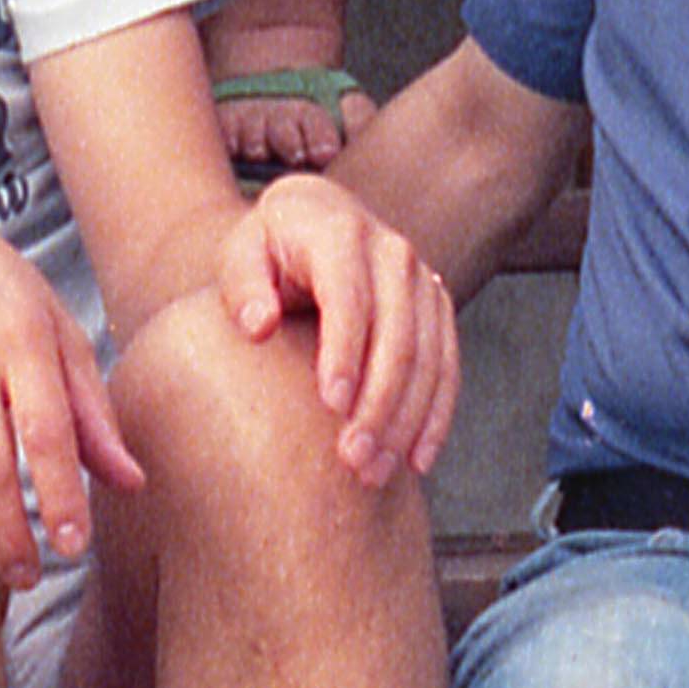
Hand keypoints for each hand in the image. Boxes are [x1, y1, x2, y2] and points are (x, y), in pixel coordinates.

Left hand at [219, 177, 458, 485]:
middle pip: (397, 337)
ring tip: (374, 472)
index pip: (348, 299)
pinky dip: (436, 415)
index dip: (344, 353)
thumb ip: (243, 286)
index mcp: (340, 235)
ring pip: (428, 358)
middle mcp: (392, 254)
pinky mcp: (438, 307)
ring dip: (406, 420)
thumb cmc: (269, 248)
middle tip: (352, 459)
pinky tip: (417, 460)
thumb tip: (259, 326)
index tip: (330, 405)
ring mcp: (423, 280)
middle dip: (379, 403)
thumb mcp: (241, 255)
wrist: (317, 215)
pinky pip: (447, 366)